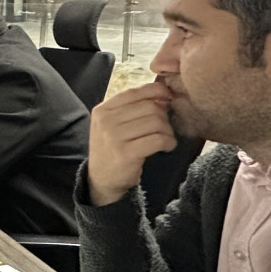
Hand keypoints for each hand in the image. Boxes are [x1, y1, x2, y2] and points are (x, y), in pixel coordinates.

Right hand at [87, 82, 177, 205]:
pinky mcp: (125, 153)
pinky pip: (158, 139)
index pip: (135, 92)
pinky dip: (168, 142)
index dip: (156, 92)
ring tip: (166, 138)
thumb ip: (131, 108)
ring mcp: (114, 137)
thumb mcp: (113, 124)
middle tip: (164, 128)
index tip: (168, 98)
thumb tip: (163, 95)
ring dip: (167, 131)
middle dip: (164, 117)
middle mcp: (106, 120)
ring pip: (156, 122)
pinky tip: (167, 146)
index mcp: (103, 110)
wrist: (102, 179)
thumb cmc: (113, 149)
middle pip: (149, 107)